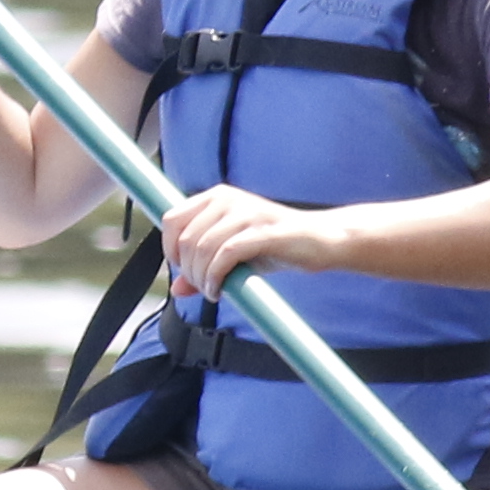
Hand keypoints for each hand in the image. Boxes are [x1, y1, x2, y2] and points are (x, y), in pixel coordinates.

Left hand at [158, 185, 335, 297]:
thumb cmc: (274, 245)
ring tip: (212, 292)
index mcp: (216, 197)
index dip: (170, 249)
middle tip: (203, 288)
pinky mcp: (263, 231)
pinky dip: (216, 277)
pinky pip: (226, 254)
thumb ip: (204, 267)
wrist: (319, 239)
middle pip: (186, 239)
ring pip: (203, 248)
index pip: (171, 219)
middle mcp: (227, 199)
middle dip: (189, 271)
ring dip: (202, 278)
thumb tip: (176, 290)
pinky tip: (220, 290)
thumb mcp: (233, 254)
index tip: (184, 270)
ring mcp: (246, 213)